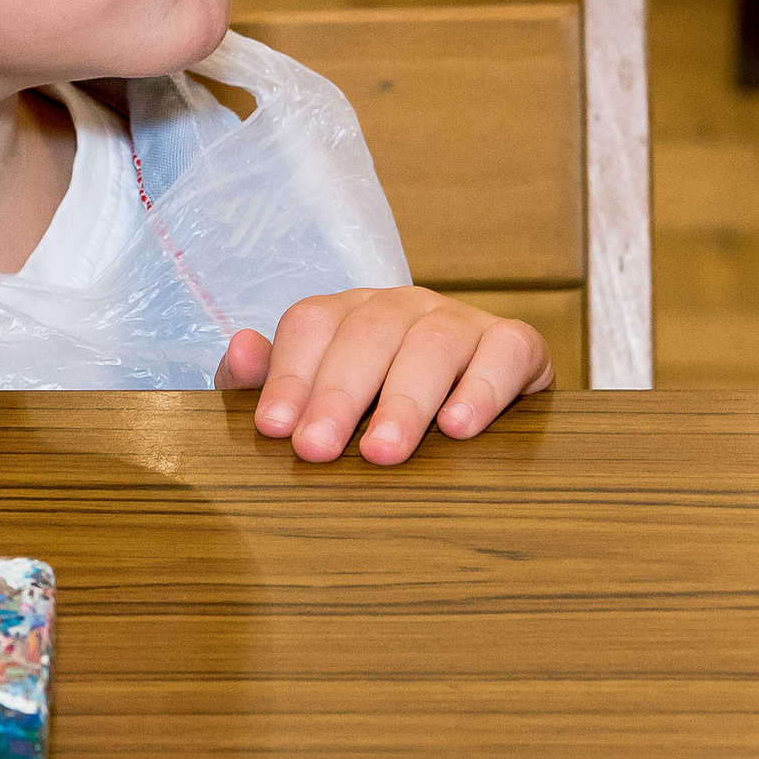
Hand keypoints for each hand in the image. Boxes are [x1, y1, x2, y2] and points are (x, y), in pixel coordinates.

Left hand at [214, 287, 552, 465]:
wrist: (479, 407)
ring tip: (383, 451)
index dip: (289, 375)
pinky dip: (483, 388)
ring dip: (404, 400)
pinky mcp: (517, 343)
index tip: (274, 429)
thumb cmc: (379, 408)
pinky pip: (505, 351)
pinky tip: (459, 428)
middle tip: (318, 450)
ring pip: (431, 344)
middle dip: (338, 395)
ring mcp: (460, 320)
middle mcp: (403, 306)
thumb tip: (241, 349)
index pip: (311, 325)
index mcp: (348, 313)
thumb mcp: (320, 398)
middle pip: (366, 334)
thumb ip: (270, 380)